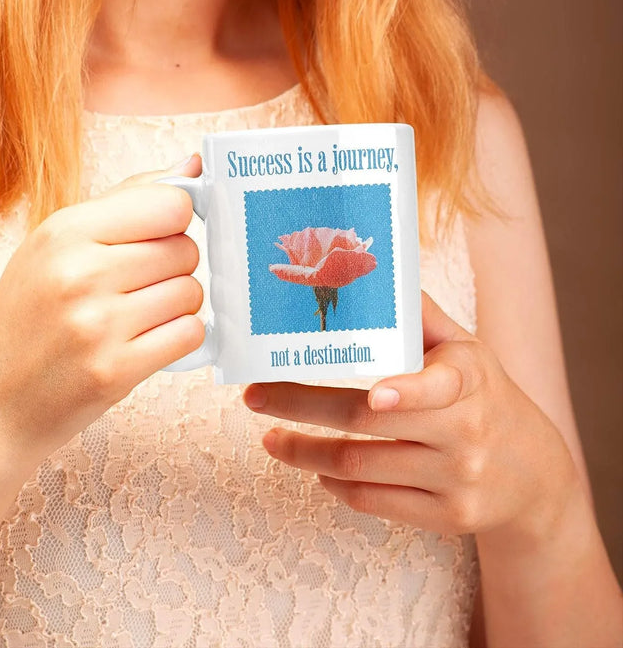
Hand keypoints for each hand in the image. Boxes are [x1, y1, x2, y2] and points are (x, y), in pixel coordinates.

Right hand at [0, 157, 203, 490]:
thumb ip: (128, 199)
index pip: (170, 203)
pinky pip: (190, 334)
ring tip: (140, 313)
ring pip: (192, 292)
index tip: (161, 233)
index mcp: (65, 231)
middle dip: (175, 265)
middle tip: (142, 283)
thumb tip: (192, 164)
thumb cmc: (31, 315)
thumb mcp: (58, 243)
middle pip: (186, 249)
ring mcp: (97, 325)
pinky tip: (149, 339)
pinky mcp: (115, 371)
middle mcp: (80, 274)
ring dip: (178, 304)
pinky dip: (179, 336)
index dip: (175, 219)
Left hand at [243, 291, 576, 539]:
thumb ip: (421, 315)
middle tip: (255, 396)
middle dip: (301, 407)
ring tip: (271, 438)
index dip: (407, 390)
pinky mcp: (448, 517)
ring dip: (304, 452)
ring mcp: (457, 480)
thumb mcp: (466, 348)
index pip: (438, 385)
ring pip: (361, 468)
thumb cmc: (482, 394)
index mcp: (469, 379)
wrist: (533, 473)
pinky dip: (334, 485)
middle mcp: (465, 431)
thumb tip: (370, 271)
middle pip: (369, 423)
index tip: (375, 392)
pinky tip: (315, 468)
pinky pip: (374, 503)